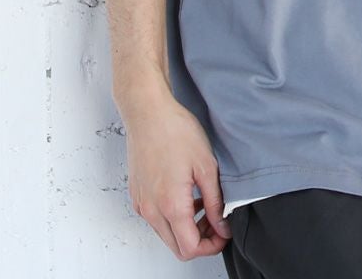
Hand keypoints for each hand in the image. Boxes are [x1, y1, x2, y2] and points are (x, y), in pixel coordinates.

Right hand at [122, 91, 231, 259]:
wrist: (148, 113)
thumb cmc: (175, 131)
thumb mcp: (206, 166)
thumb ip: (215, 202)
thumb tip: (222, 225)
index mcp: (170, 205)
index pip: (190, 249)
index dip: (211, 246)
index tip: (224, 232)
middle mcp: (151, 210)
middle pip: (177, 247)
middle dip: (200, 240)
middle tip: (216, 221)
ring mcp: (142, 204)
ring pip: (166, 234)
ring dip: (187, 229)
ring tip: (204, 204)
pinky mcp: (137, 196)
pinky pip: (156, 219)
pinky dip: (173, 217)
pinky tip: (187, 195)